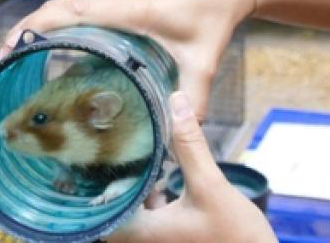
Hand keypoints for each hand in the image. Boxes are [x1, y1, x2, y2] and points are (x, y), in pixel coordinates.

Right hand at [0, 0, 255, 114]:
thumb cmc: (214, 16)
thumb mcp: (203, 62)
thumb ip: (192, 100)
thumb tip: (179, 136)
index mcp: (132, 7)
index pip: (71, 12)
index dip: (36, 28)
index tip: (8, 50)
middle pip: (58, 6)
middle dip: (25, 30)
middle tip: (1, 61)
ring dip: (42, 21)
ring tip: (19, 52)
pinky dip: (63, 14)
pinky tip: (56, 37)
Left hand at [106, 92, 276, 242]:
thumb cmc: (234, 234)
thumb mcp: (210, 184)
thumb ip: (190, 145)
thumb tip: (176, 102)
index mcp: (141, 233)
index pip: (100, 205)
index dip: (95, 178)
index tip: (98, 151)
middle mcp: (143, 241)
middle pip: (114, 207)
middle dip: (118, 177)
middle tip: (117, 146)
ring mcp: (158, 241)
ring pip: (132, 213)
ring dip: (135, 188)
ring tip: (138, 155)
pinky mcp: (171, 240)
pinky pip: (150, 219)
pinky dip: (151, 200)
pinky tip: (162, 179)